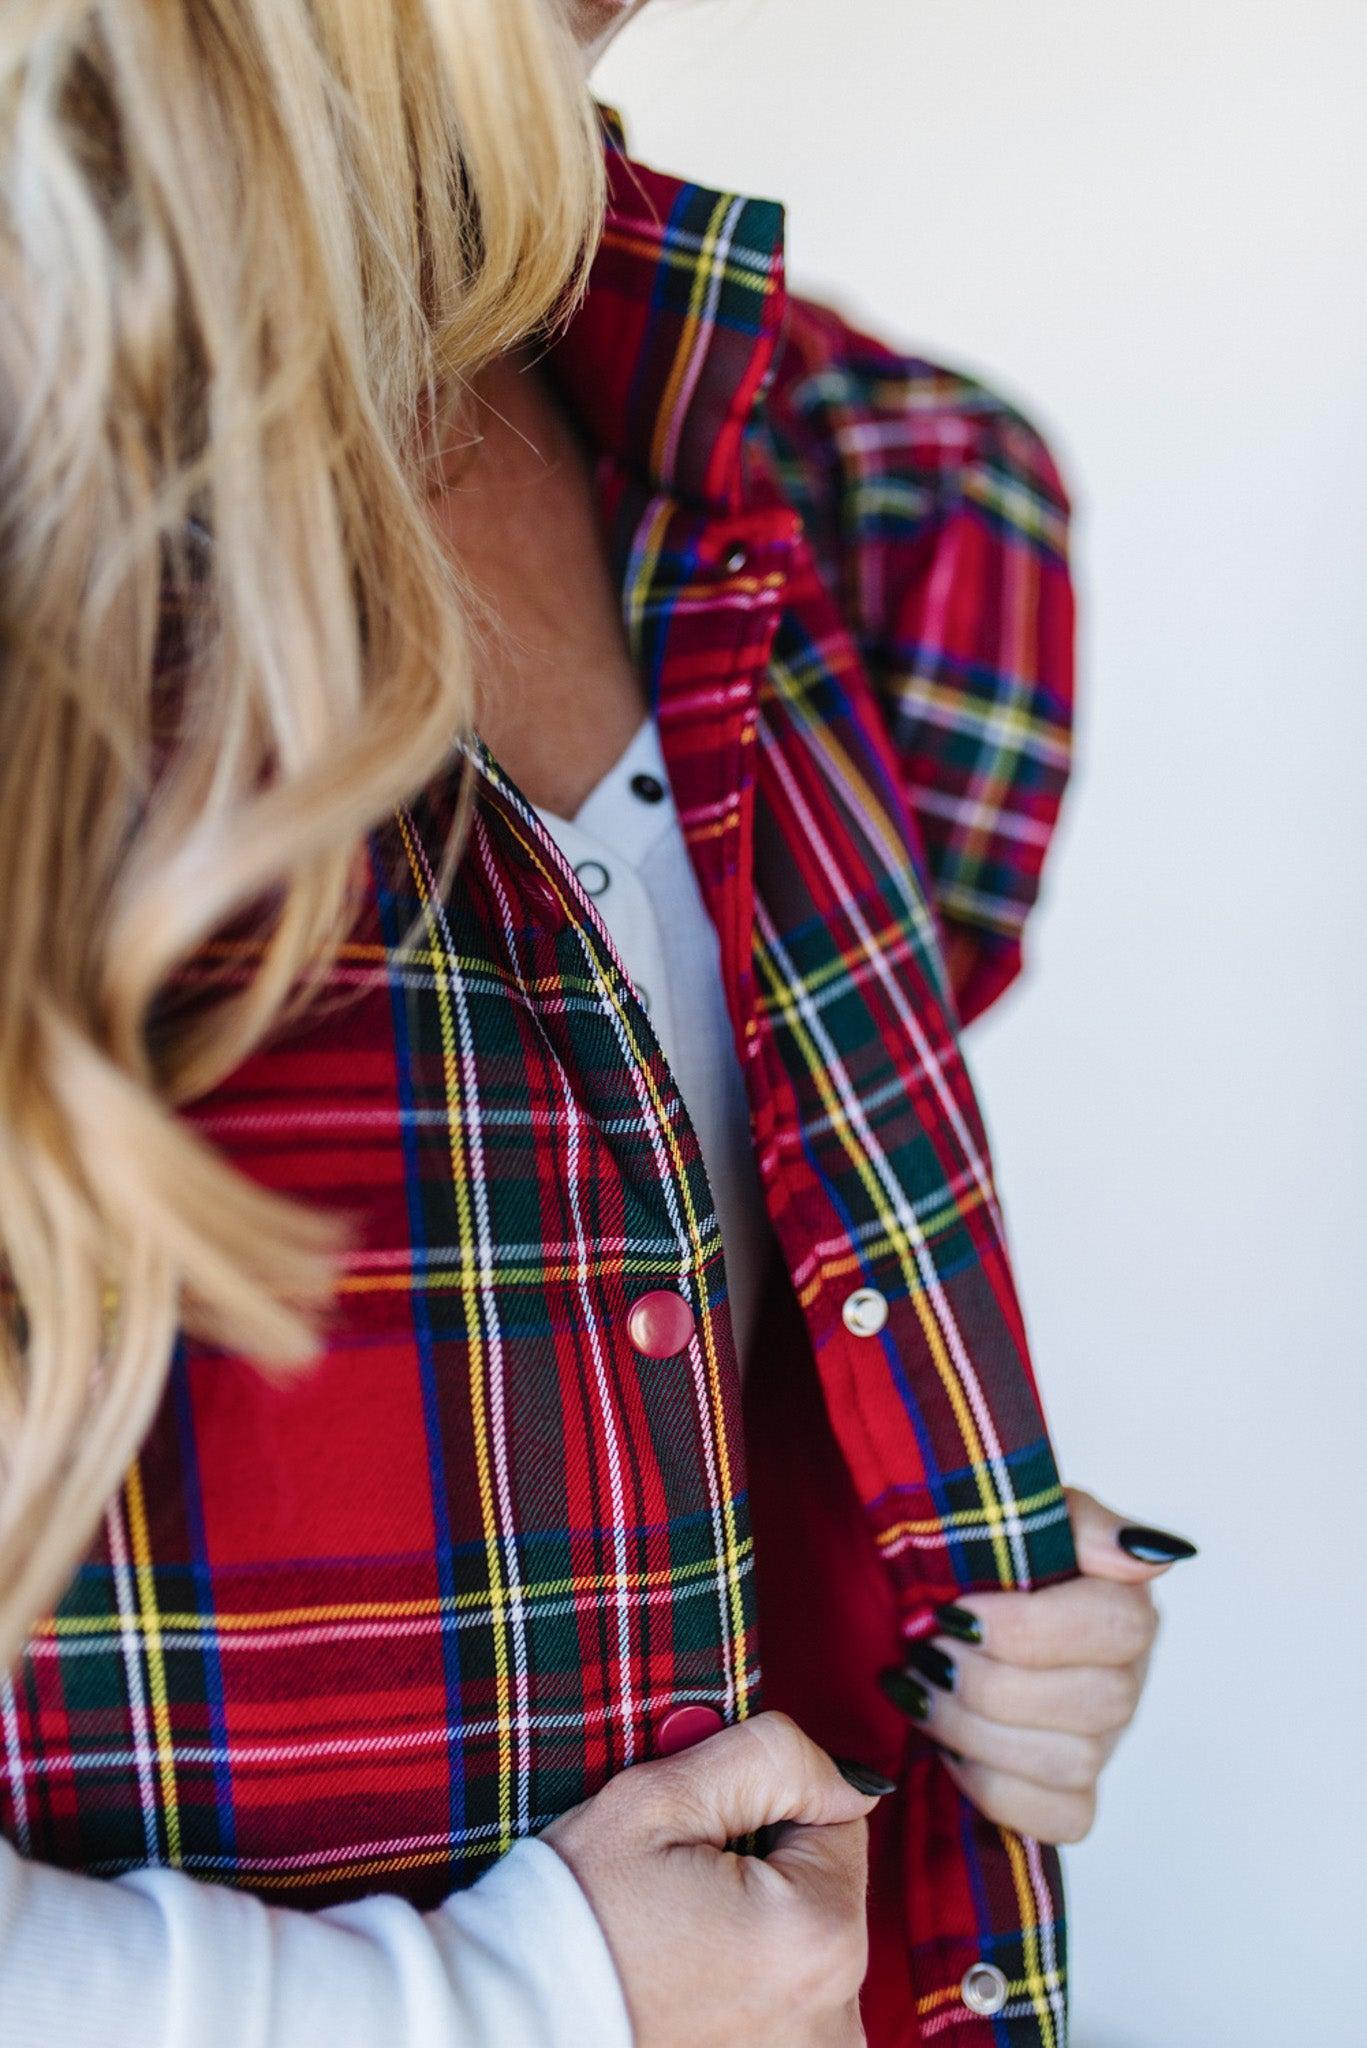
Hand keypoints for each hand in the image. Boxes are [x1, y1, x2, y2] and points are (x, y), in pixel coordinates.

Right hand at [545, 1710, 882, 2047]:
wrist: (518, 2015)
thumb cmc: (582, 1910)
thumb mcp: (662, 1797)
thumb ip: (772, 1759)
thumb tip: (850, 1778)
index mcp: (820, 1934)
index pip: (836, 1816)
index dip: (764, 1806)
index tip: (701, 1837)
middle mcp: (836, 2011)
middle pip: (822, 1882)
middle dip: (762, 1866)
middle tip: (679, 1885)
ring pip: (804, 1939)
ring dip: (757, 1926)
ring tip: (679, 1937)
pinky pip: (789, 1997)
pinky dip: (748, 1979)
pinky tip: (690, 1980)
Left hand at [881, 1488, 1195, 1843]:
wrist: (933, 1610)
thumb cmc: (977, 1560)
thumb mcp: (1018, 1516)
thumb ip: (1086, 1526)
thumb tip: (1148, 1554)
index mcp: (1123, 1601)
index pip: (1117, 1627)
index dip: (1029, 1628)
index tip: (953, 1611)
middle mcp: (1126, 1677)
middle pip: (1097, 1704)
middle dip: (988, 1682)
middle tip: (924, 1652)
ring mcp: (1103, 1743)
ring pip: (1070, 1764)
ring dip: (976, 1731)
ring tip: (922, 1689)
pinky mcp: (1073, 1796)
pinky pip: (1057, 1819)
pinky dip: (990, 1785)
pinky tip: (948, 1745)